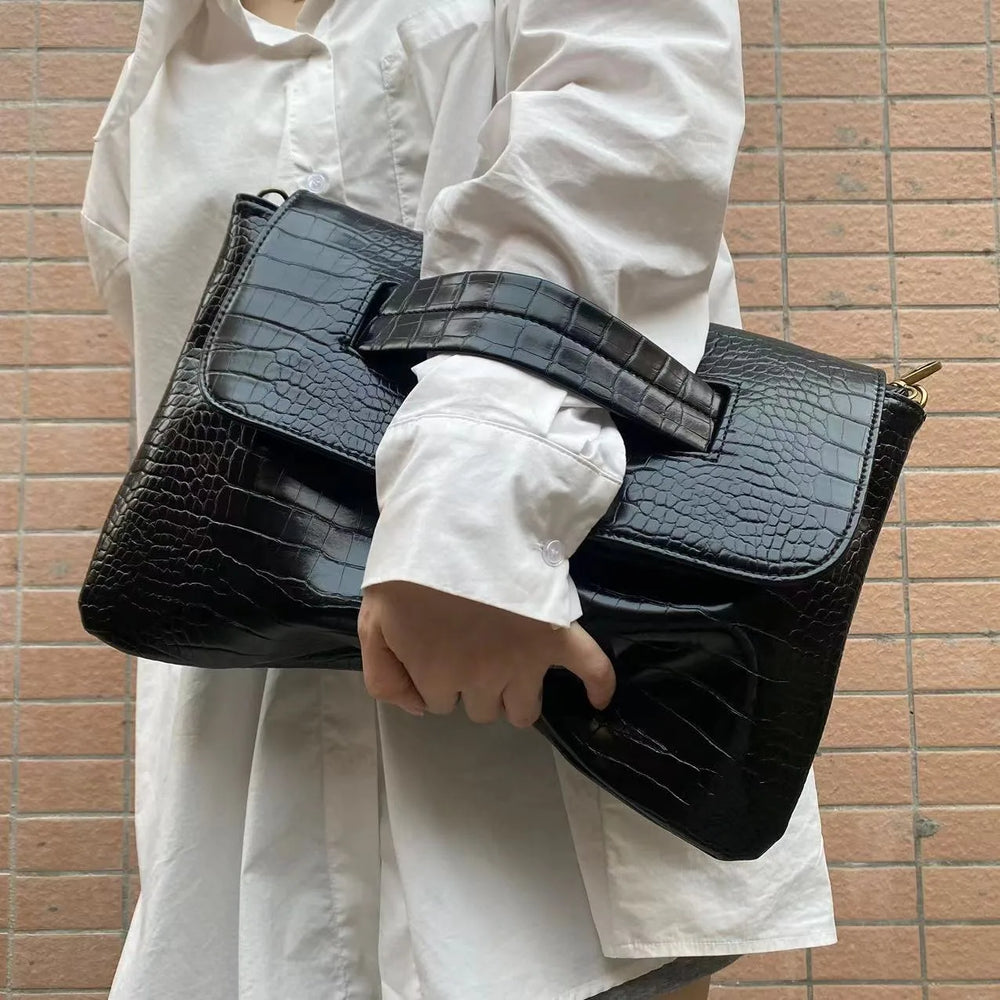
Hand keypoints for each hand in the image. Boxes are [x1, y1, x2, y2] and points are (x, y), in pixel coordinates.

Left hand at [358, 581, 615, 726]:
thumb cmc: (407, 569)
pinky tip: (598, 700)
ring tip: (510, 668)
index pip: (437, 704)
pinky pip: (590, 668)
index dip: (434, 679)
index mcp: (437, 675)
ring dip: (515, 697)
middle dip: (474, 688)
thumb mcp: (372, 622)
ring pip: (523, 709)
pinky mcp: (557, 636)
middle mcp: (483, 678)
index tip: (434, 650)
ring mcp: (525, 660)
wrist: (452, 522)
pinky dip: (598, 686)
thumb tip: (419, 710)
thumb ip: (384, 678)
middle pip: (483, 709)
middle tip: (470, 649)